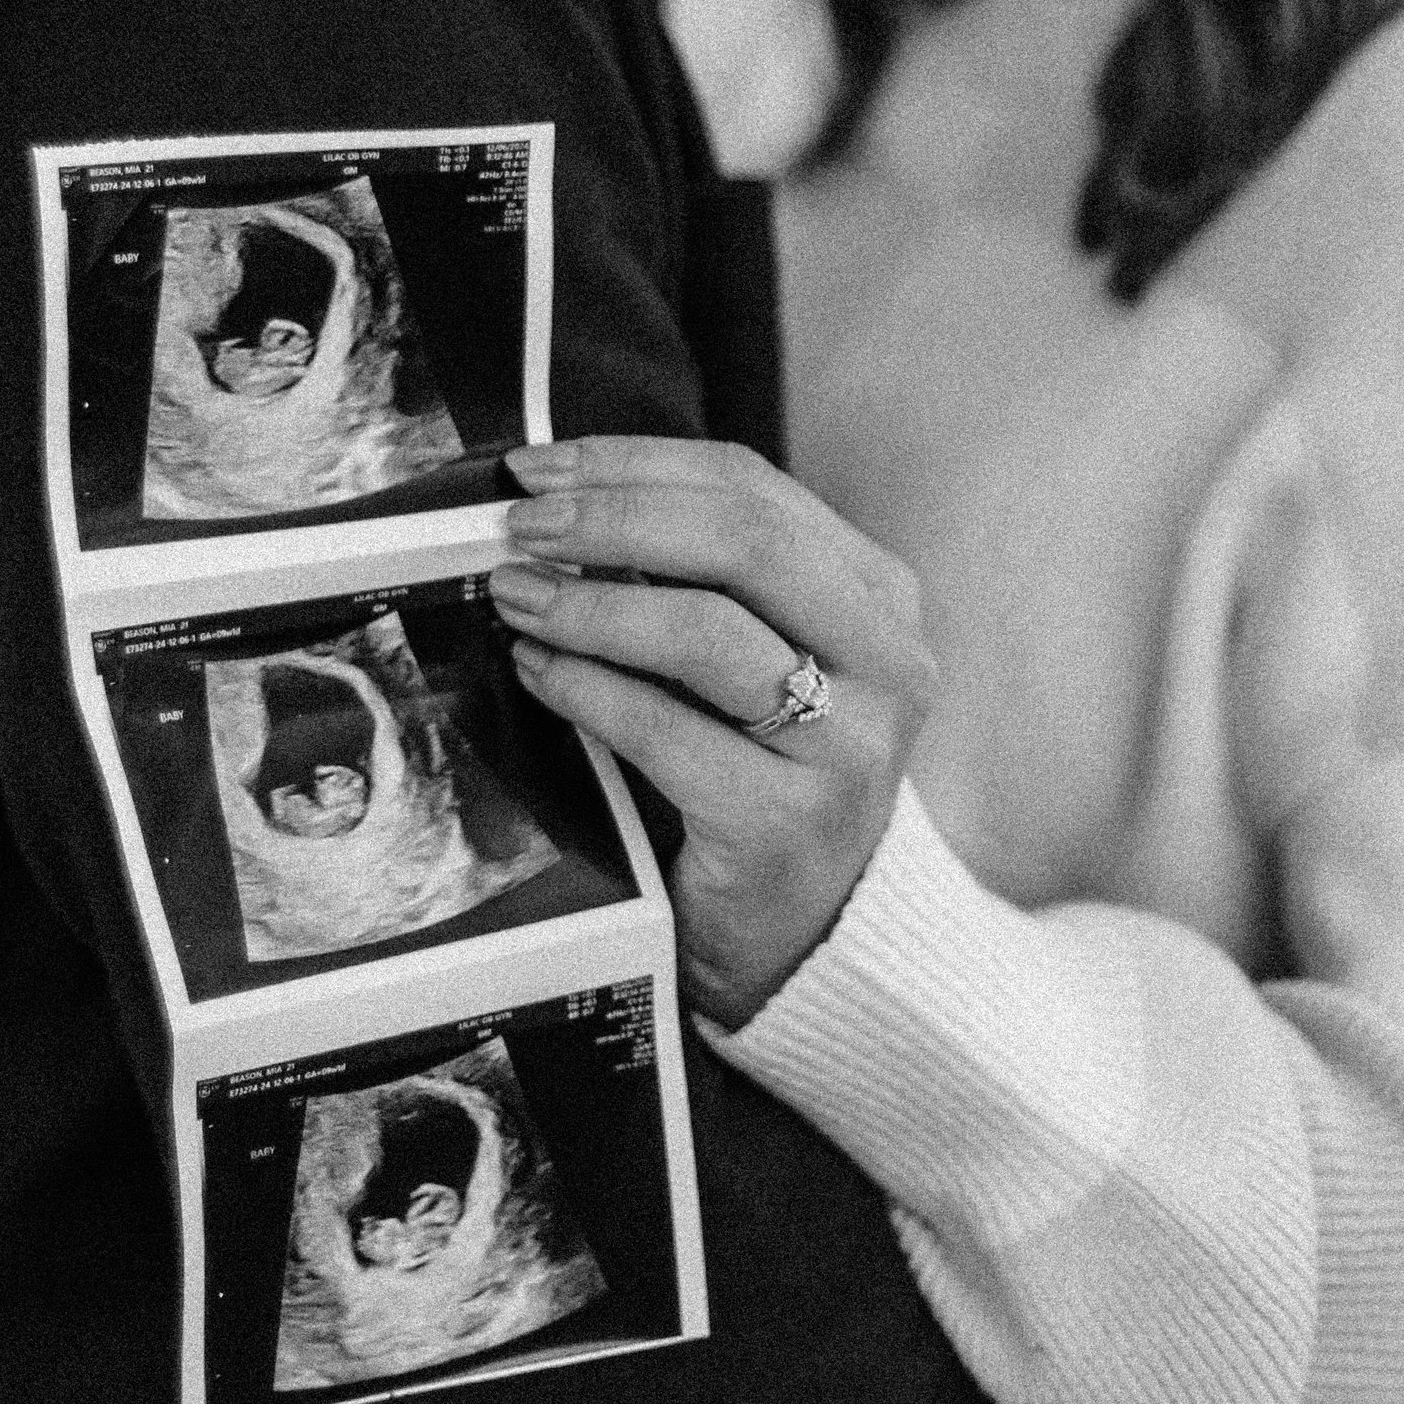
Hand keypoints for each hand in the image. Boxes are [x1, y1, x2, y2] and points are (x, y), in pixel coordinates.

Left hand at [489, 437, 935, 1030]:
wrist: (801, 940)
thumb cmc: (758, 774)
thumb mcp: (756, 660)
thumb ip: (693, 579)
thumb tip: (559, 498)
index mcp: (878, 596)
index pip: (753, 488)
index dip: (635, 463)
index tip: (537, 465)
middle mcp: (888, 662)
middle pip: (743, 540)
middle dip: (613, 519)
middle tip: (519, 524)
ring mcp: (849, 748)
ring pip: (707, 632)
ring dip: (590, 604)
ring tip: (515, 596)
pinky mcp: (788, 825)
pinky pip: (668, 732)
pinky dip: (589, 689)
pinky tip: (538, 671)